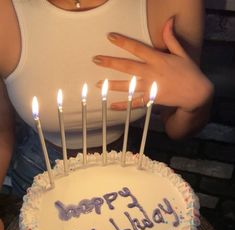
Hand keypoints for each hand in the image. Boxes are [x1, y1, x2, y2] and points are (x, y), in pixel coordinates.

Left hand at [93, 18, 212, 111]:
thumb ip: (171, 38)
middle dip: (111, 62)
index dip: (123, 42)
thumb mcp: (182, 53)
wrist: (196, 93)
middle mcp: (152, 73)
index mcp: (158, 60)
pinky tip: (112, 106)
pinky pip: (136, 103)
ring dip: (113, 84)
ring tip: (98, 83)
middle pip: (128, 66)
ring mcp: (151, 87)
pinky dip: (124, 105)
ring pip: (129, 86)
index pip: (137, 48)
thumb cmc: (190, 72)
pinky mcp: (152, 100)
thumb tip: (169, 20)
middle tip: (96, 59)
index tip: (110, 37)